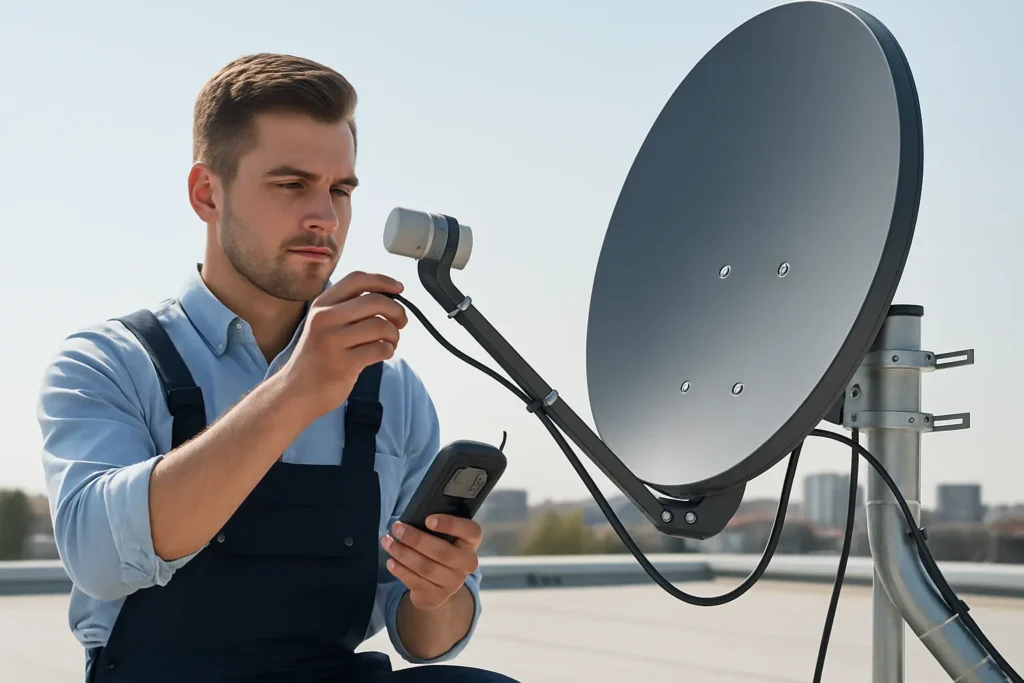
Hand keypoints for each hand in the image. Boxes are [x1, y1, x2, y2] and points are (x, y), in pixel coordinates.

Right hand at [281, 271, 406, 418]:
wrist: (297, 391)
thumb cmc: (319, 357)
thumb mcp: (324, 324)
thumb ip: (349, 309)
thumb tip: (390, 298)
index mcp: (322, 304)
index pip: (357, 279)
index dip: (383, 280)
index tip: (399, 288)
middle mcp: (324, 318)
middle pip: (375, 301)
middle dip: (397, 311)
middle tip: (401, 322)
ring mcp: (332, 341)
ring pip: (381, 326)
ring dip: (394, 335)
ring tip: (390, 343)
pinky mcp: (343, 363)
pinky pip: (380, 349)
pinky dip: (388, 350)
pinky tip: (382, 354)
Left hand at [381, 515, 481, 610]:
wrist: (440, 583)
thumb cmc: (438, 547)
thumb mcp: (444, 535)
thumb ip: (434, 526)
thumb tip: (410, 519)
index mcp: (471, 542)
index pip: (470, 531)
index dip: (450, 524)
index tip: (428, 519)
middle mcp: (467, 563)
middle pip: (442, 552)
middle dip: (416, 539)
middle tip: (397, 528)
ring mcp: (454, 583)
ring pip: (426, 568)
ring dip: (403, 553)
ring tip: (387, 542)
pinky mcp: (437, 596)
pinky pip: (416, 582)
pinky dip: (401, 570)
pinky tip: (390, 561)